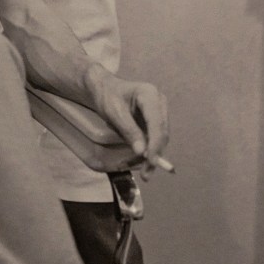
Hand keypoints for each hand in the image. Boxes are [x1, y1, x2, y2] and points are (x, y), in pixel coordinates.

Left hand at [84, 64, 170, 179]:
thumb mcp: (114, 112)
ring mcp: (158, 113)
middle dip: (154, 155)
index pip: (157, 123)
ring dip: (149, 156)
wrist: (102, 88)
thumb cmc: (107, 95)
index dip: (155, 144)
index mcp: (150, 95)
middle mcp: (159, 103)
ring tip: (138, 170)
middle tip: (146, 175)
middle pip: (161, 133)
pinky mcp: (153, 122)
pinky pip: (152, 139)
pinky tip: (134, 160)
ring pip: (158, 139)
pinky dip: (145, 151)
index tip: (151, 162)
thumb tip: (143, 153)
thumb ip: (129, 131)